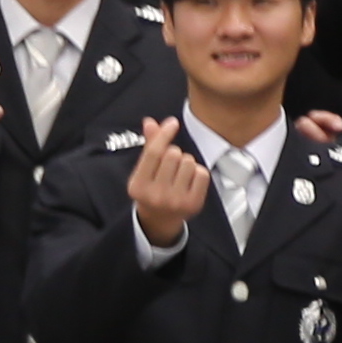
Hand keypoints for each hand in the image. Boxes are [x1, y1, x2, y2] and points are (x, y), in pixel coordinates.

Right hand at [126, 115, 210, 242]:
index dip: (164, 134)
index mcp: (138, 186)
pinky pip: (202, 173)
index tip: (172, 123)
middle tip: (170, 166)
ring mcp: (175, 201)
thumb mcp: (144, 171)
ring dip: (186, 163)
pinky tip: (190, 181)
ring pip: (189, 162)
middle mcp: (155, 195)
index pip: (153, 153)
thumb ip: (149, 146)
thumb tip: (150, 122)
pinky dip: (198, 172)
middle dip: (174, 153)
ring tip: (179, 174)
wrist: (160, 220)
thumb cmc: (152, 190)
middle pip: (173, 154)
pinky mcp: (193, 204)